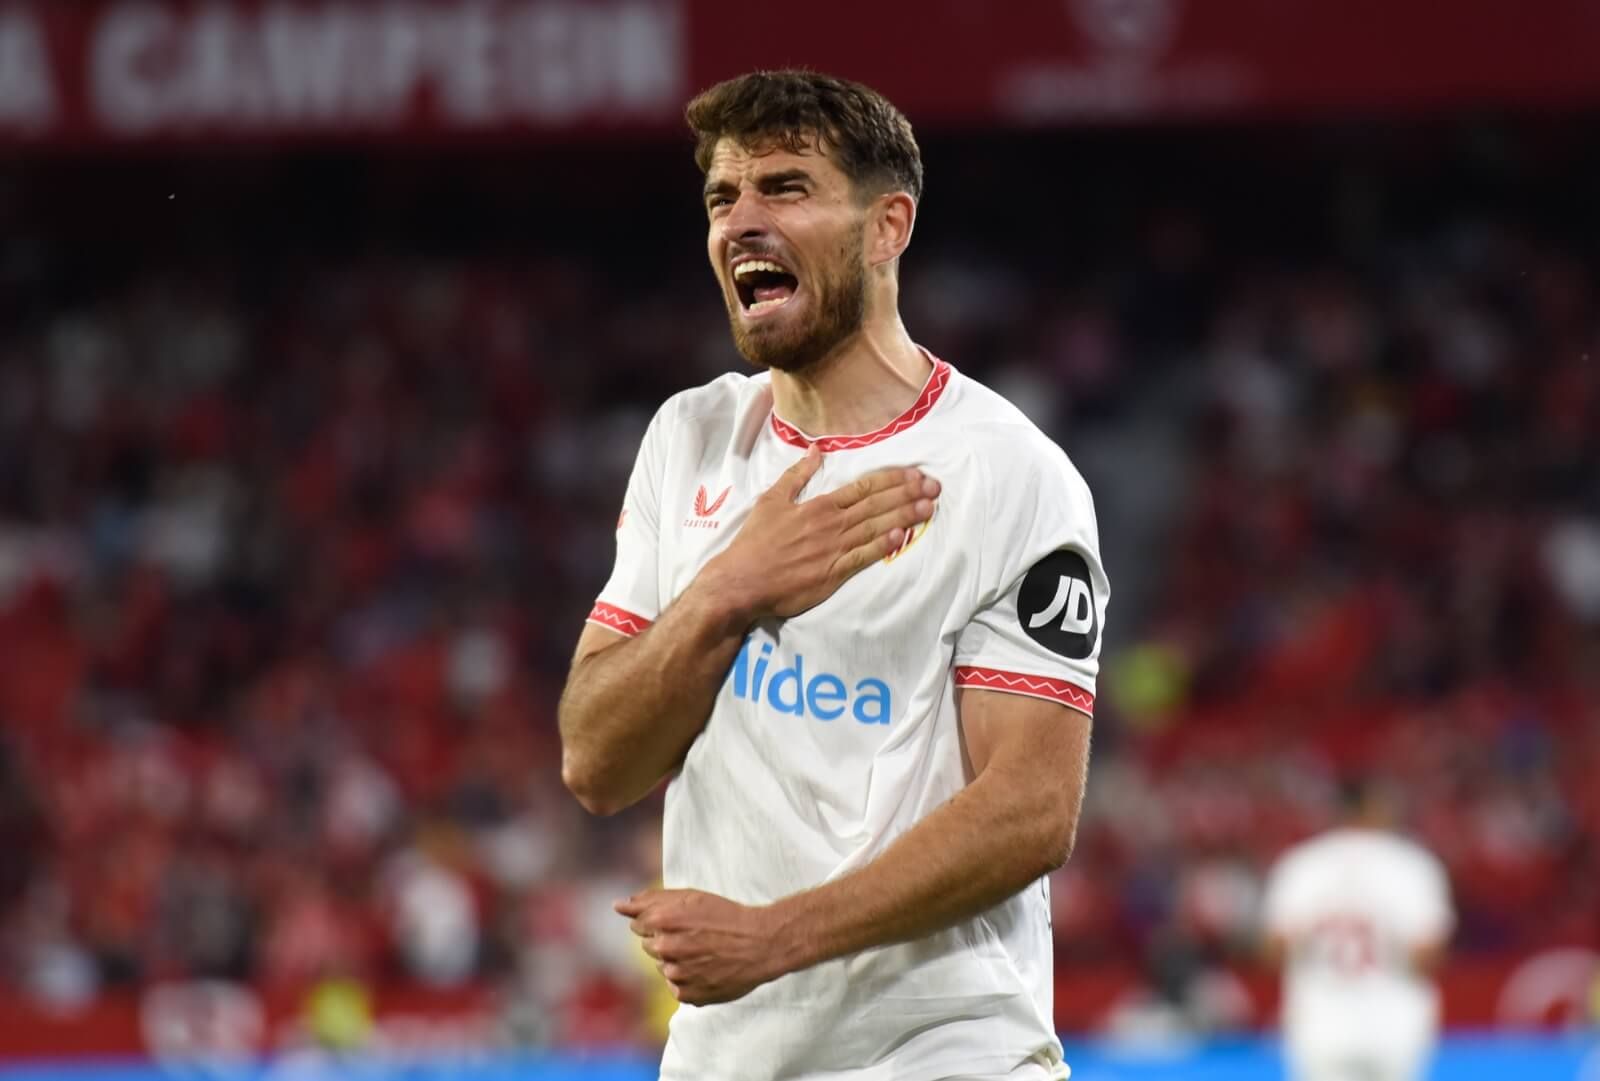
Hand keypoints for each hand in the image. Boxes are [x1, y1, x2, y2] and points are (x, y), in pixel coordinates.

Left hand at [616, 887, 792, 1004]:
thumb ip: (650, 900)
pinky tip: (707, 970)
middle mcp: (665, 948)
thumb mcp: (690, 897)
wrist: (760, 944)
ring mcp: (676, 974)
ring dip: (677, 961)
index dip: (660, 921)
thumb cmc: (725, 916)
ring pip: (663, 967)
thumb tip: (617, 905)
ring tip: (704, 954)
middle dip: (666, 940)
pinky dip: (688, 980)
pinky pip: (676, 988)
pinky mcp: (686, 996)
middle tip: (695, 937)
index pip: (639, 924)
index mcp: (662, 921)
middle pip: (649, 947)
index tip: (681, 921)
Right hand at [703, 445, 939, 621]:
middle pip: (877, 505)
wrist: (742, 581)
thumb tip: (815, 451)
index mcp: (819, 505)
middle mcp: (832, 524)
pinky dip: (883, 546)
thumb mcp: (771, 500)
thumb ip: (796, 476)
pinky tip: (903, 537)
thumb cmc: (755, 542)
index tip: (916, 474)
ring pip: (876, 528)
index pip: (864, 487)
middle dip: (908, 494)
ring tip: (929, 508)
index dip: (893, 480)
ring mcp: (834, 549)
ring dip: (905, 516)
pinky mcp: (833, 574)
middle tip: (935, 487)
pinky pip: (863, 557)